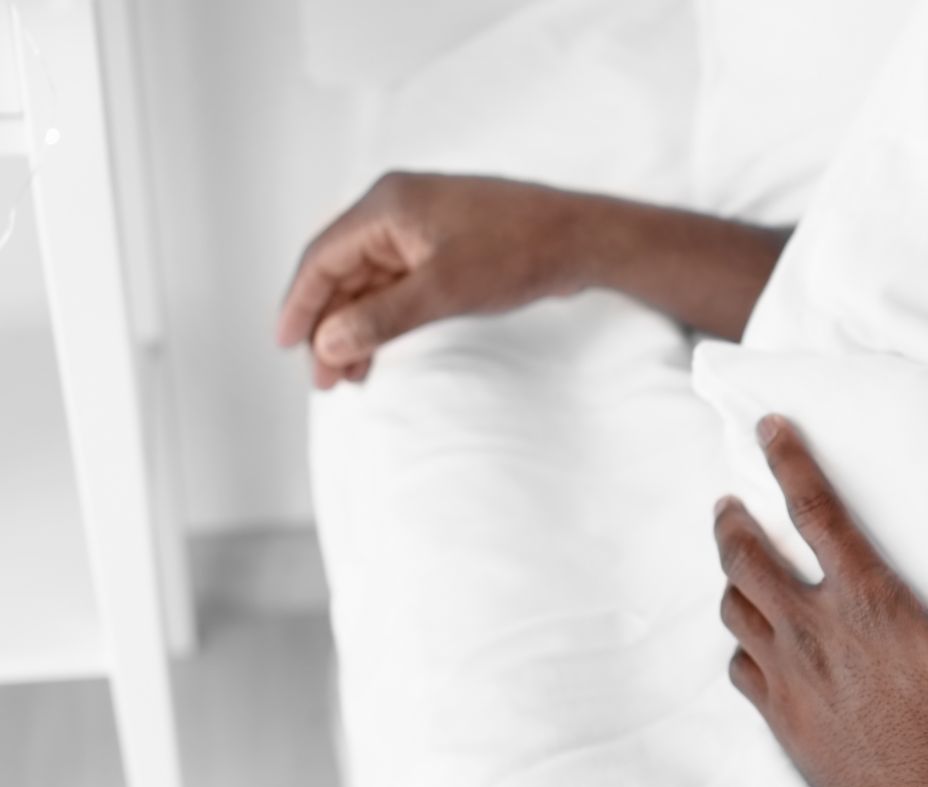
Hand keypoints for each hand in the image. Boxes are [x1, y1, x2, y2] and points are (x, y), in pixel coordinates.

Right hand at [276, 172, 589, 389]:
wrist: (583, 239)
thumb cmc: (519, 251)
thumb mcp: (444, 291)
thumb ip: (381, 318)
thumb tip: (328, 344)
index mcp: (386, 206)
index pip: (322, 258)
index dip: (299, 304)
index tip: (286, 346)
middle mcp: (395, 211)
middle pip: (342, 274)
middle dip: (329, 327)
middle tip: (324, 380)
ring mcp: (420, 228)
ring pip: (370, 285)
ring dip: (356, 329)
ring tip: (350, 377)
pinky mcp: (443, 247)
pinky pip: (398, 285)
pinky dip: (385, 319)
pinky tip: (378, 352)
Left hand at [713, 415, 927, 786]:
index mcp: (868, 603)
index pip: (814, 510)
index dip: (788, 460)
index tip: (769, 426)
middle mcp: (815, 634)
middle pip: (746, 556)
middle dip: (731, 520)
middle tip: (730, 502)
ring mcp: (790, 681)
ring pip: (735, 609)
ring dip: (731, 577)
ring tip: (738, 562)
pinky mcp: (781, 722)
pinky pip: (741, 666)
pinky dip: (741, 641)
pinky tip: (755, 639)